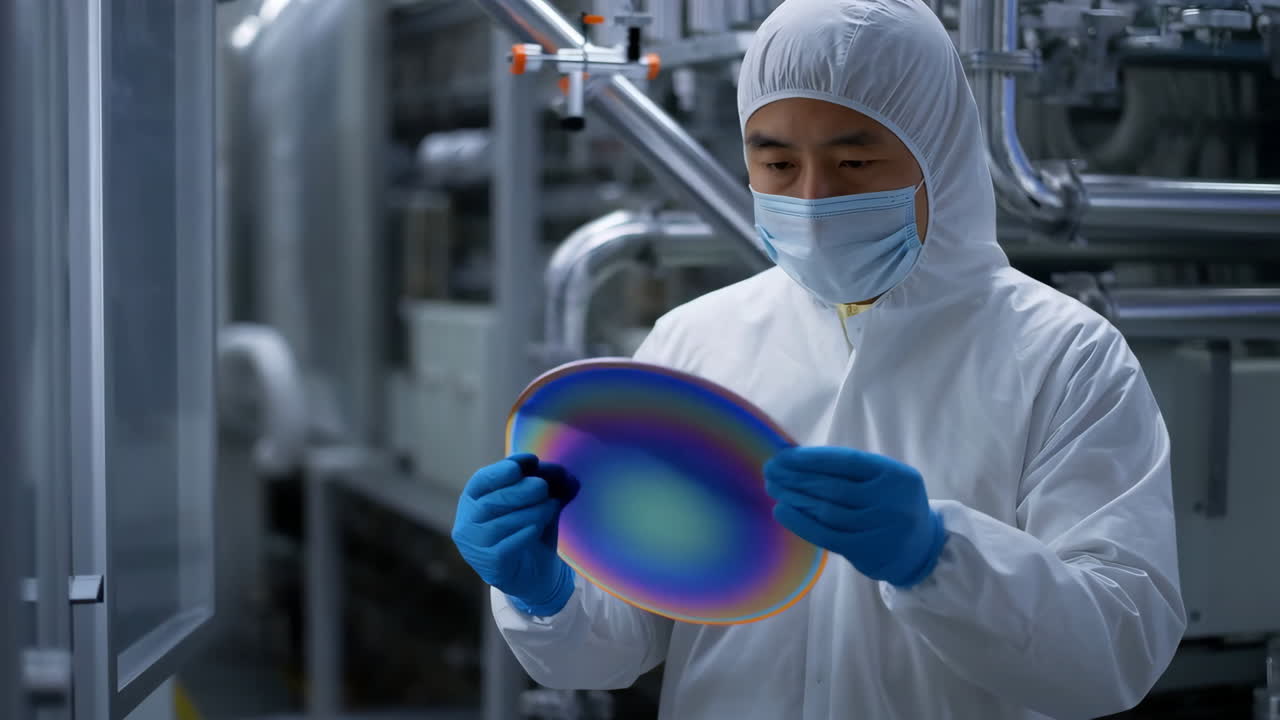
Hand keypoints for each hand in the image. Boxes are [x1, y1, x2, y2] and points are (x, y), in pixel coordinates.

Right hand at [452, 453, 580, 614]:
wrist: (532, 573)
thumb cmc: (528, 530)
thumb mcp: (534, 503)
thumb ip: (542, 485)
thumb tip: (561, 473)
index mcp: (471, 501)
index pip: (481, 481)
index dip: (504, 469)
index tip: (530, 461)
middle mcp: (466, 523)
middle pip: (490, 502)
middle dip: (519, 490)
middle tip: (543, 486)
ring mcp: (474, 547)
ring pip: (500, 524)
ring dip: (529, 511)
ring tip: (551, 505)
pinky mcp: (489, 565)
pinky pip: (507, 546)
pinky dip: (525, 533)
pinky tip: (538, 526)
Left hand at [764, 446, 945, 587]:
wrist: (921, 549)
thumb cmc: (891, 504)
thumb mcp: (884, 480)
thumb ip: (851, 470)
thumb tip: (798, 458)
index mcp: (896, 475)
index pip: (847, 461)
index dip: (812, 458)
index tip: (785, 455)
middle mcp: (891, 501)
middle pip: (833, 486)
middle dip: (797, 477)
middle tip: (771, 470)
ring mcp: (880, 529)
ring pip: (827, 511)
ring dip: (795, 498)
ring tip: (774, 488)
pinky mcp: (867, 552)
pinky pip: (826, 536)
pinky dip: (800, 523)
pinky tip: (782, 512)